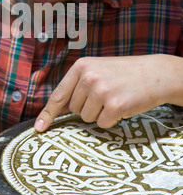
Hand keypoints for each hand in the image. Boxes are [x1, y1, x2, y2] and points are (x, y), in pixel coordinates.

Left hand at [34, 54, 180, 129]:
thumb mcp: (98, 69)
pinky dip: (112, 119)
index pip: (59, 95)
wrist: (156, 73)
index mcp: (81, 66)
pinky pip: (103, 123)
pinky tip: (123, 105)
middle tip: (106, 95)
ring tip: (115, 98)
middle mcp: (88, 77)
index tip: (38, 129)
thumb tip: (61, 109)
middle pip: (74, 109)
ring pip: (87, 118)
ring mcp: (101, 91)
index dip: (47, 114)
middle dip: (88, 107)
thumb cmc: (125, 73)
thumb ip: (79, 84)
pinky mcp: (114, 105)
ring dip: (100, 113)